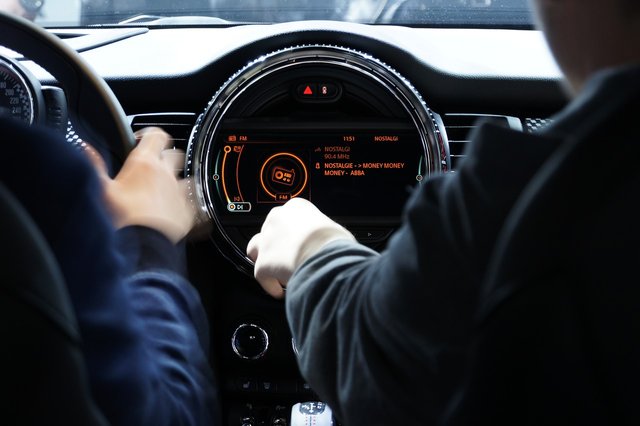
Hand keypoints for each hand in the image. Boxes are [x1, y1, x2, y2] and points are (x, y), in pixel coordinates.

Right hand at [87, 127, 194, 243]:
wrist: (145, 247)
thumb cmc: (123, 220)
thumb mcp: (101, 190)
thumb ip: (94, 165)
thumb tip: (85, 148)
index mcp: (145, 163)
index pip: (156, 135)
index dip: (149, 135)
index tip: (140, 141)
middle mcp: (166, 174)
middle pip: (173, 153)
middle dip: (164, 156)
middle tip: (150, 167)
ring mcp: (179, 191)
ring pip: (184, 175)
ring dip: (175, 180)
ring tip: (160, 191)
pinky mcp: (188, 210)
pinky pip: (191, 199)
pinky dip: (182, 202)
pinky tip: (172, 210)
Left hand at [247, 198, 354, 297]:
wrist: (328, 257)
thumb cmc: (336, 243)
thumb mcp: (334, 230)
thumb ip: (323, 233)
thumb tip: (327, 245)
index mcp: (296, 208)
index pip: (287, 217)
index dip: (293, 233)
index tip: (298, 243)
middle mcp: (278, 219)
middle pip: (269, 231)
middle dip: (276, 245)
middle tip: (288, 258)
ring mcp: (268, 241)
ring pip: (255, 249)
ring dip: (264, 260)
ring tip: (276, 272)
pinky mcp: (263, 263)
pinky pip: (262, 276)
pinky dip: (270, 285)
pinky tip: (280, 291)